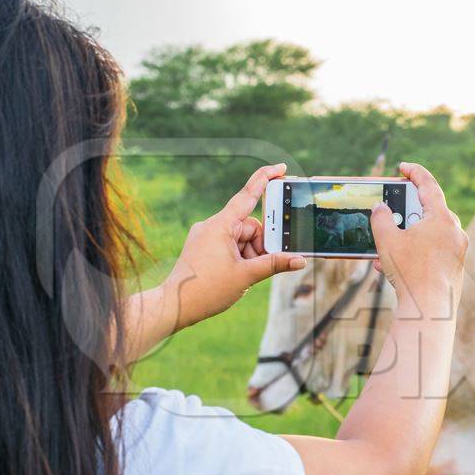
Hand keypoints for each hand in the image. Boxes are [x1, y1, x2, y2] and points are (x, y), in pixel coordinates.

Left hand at [162, 164, 306, 328]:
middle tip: (263, 263)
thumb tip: (299, 260)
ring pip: (241, 238)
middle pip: (250, 226)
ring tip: (245, 275)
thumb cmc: (206, 290)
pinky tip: (237, 274)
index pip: (247, 195)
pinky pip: (229, 245)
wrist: (175, 306)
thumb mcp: (246, 276)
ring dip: (250, 254)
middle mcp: (212, 226)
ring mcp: (206, 236)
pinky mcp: (203, 247)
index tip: (280, 168)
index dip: (265, 179)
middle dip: (260, 245)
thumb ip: (275, 264)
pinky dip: (239, 257)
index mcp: (221, 225)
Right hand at [370, 162, 467, 317]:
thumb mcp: (387, 240)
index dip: (414, 172)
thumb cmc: (410, 272)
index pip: (429, 185)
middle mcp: (454, 231)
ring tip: (385, 249)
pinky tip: (394, 267)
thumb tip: (380, 208)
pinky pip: (433, 252)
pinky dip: (415, 253)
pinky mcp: (455, 267)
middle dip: (406, 213)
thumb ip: (380, 218)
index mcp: (441, 218)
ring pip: (429, 234)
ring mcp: (457, 250)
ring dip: (406, 238)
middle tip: (391, 212)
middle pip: (428, 211)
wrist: (429, 309)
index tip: (403, 168)